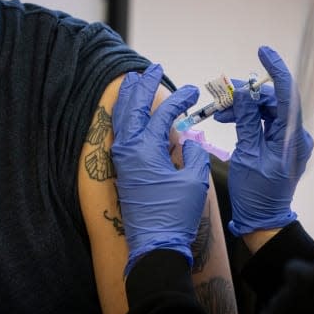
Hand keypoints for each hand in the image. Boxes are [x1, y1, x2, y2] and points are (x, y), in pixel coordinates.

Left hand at [112, 64, 209, 275]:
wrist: (155, 245)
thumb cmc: (176, 214)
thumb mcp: (194, 180)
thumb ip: (193, 154)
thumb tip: (188, 141)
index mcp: (145, 148)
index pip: (163, 114)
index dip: (179, 100)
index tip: (193, 92)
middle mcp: (128, 149)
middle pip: (132, 107)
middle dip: (142, 85)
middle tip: (152, 68)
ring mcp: (121, 159)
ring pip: (121, 118)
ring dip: (128, 97)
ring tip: (133, 79)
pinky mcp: (121, 169)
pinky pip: (119, 132)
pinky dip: (124, 116)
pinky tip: (128, 111)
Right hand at [215, 46, 313, 235]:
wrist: (263, 220)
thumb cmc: (255, 193)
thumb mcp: (246, 155)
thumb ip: (246, 121)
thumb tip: (243, 92)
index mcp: (292, 138)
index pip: (286, 95)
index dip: (275, 70)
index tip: (262, 51)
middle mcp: (296, 136)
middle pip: (274, 102)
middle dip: (247, 95)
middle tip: (222, 97)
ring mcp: (290, 141)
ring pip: (268, 111)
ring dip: (244, 108)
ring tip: (220, 113)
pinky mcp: (281, 146)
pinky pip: (266, 123)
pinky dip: (249, 119)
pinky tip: (230, 120)